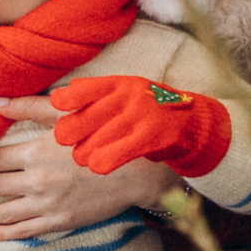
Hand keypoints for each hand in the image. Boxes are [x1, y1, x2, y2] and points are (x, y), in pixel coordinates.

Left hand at [0, 95, 183, 240]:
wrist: (136, 171)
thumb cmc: (102, 136)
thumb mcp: (66, 115)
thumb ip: (28, 106)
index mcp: (36, 152)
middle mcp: (37, 180)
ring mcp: (48, 204)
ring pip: (2, 212)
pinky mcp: (59, 222)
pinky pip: (23, 231)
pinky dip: (1, 233)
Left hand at [47, 74, 231, 180]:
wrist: (194, 124)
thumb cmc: (151, 110)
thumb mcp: (126, 93)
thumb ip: (94, 94)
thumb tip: (57, 96)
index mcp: (120, 83)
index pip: (85, 88)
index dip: (66, 99)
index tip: (56, 106)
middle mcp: (129, 96)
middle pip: (85, 118)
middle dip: (69, 133)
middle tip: (66, 141)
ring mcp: (141, 115)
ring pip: (98, 139)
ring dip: (85, 152)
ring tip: (84, 158)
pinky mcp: (151, 136)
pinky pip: (119, 151)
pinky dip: (104, 161)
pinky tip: (98, 166)